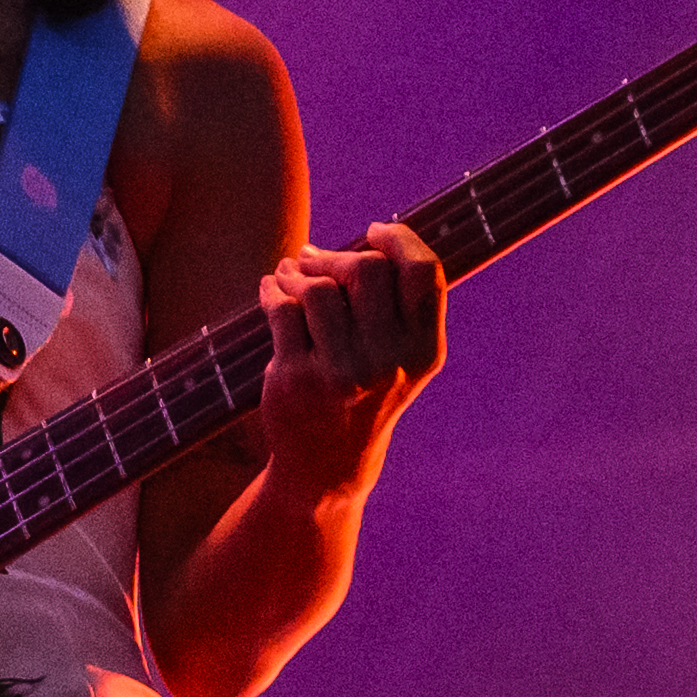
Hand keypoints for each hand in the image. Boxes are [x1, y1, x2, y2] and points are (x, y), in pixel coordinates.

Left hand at [247, 218, 447, 496]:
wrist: (329, 464)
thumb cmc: (365, 394)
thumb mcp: (400, 358)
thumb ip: (398, 304)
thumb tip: (368, 240)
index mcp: (424, 350)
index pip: (424, 272)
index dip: (399, 239)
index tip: (374, 232)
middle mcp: (388, 363)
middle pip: (367, 270)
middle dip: (336, 256)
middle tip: (316, 260)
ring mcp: (342, 372)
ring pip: (318, 288)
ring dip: (298, 272)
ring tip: (290, 275)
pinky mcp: (297, 377)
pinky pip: (282, 308)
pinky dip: (273, 289)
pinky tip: (272, 289)